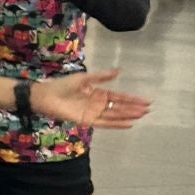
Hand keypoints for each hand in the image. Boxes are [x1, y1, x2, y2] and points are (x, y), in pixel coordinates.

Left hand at [28, 69, 149, 129]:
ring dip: (128, 115)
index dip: (131, 99)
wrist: (45, 96)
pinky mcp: (87, 120)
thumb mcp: (84, 78)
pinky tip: (128, 123)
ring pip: (114, 114)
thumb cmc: (62, 86)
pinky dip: (116, 123)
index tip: (146, 100)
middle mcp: (97, 104)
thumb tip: (119, 70)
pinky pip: (105, 123)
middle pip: (119, 106)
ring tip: (141, 115)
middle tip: (148, 109)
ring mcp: (93, 113)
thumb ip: (101, 76)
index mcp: (97, 93)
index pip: (118, 96)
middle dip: (133, 108)